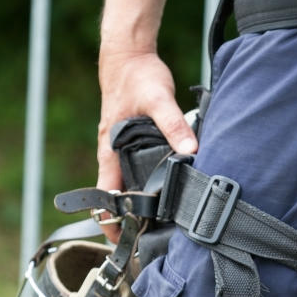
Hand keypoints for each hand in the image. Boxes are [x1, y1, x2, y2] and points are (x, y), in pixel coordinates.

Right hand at [94, 49, 197, 240]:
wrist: (128, 53)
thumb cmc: (137, 76)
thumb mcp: (159, 99)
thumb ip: (175, 125)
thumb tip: (191, 152)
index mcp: (110, 150)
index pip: (104, 196)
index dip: (111, 221)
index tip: (124, 241)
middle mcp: (112, 153)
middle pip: (115, 197)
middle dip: (128, 221)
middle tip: (148, 243)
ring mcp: (120, 148)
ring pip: (127, 184)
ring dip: (139, 204)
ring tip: (160, 227)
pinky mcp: (131, 141)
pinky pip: (136, 169)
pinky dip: (146, 185)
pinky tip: (166, 193)